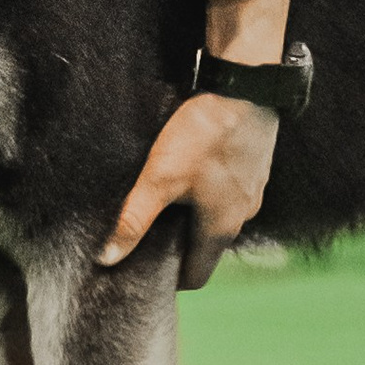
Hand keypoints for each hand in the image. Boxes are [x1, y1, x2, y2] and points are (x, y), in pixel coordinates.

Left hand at [100, 92, 279, 291]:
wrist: (246, 86)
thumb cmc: (204, 134)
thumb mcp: (160, 178)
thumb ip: (134, 220)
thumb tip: (108, 258)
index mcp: (221, 228)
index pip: (198, 276)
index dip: (171, 279)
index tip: (148, 270)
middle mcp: (243, 215)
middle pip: (207, 246)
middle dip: (179, 244)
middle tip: (149, 231)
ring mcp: (254, 189)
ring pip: (219, 215)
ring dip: (195, 214)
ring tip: (166, 197)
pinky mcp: (256, 165)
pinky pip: (230, 189)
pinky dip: (211, 189)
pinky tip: (193, 168)